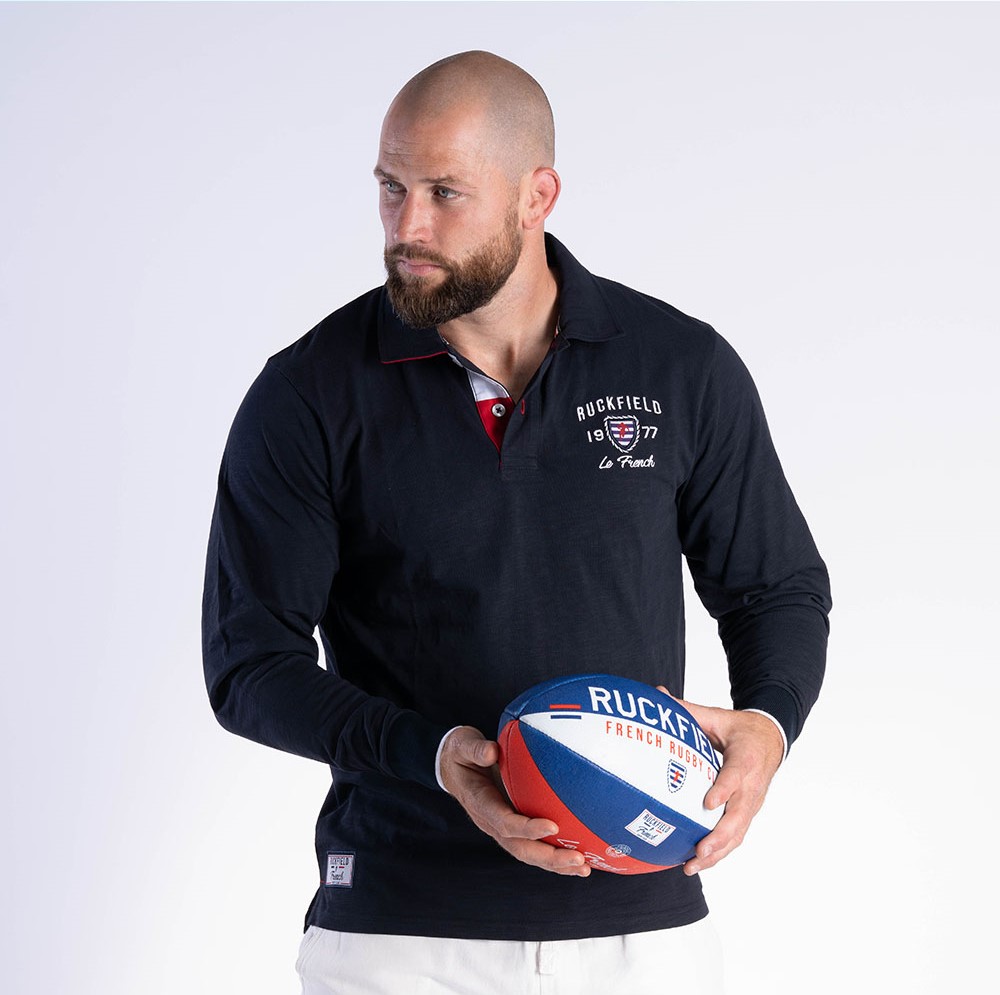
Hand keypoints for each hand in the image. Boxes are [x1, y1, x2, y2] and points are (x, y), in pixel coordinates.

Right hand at [437, 726, 591, 876]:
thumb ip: (475, 749)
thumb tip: (492, 751)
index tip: (553, 825)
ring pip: (528, 853)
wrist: (451, 766)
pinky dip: (554, 856)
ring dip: (556, 864)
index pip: (504, 822)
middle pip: (520, 848)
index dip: (527, 828)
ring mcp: (501, 827)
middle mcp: (491, 822)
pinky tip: (577, 859)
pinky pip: (532, 845)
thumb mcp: (461, 745)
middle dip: (549, 857)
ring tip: (584, 868)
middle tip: (578, 860)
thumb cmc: (460, 753)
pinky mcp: (510, 827)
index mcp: (480, 803)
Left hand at [658, 691, 783, 875]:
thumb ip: (687, 710)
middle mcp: (752, 785)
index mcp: (745, 758)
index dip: (724, 790)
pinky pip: (737, 836)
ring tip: (693, 866)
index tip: (707, 803)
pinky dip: (721, 852)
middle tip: (699, 850)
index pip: (735, 776)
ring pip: (739, 833)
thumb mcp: (717, 716)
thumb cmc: (741, 730)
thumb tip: (657, 694)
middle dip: (719, 836)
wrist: (772, 739)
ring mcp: (752, 802)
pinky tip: (699, 863)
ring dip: (718, 853)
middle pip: (739, 815)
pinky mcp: (749, 813)